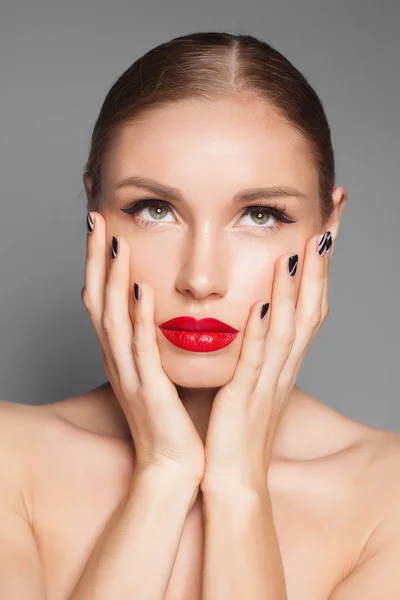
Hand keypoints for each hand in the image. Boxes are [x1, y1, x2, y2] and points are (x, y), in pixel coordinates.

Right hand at [81, 212, 204, 485]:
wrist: (173, 466)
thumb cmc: (169, 419)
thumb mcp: (156, 372)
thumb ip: (153, 341)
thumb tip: (161, 308)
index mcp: (122, 355)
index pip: (104, 300)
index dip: (100, 264)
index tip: (105, 228)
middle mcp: (118, 360)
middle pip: (99, 301)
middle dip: (97, 260)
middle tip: (96, 220)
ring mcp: (130, 375)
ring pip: (114, 320)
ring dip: (114, 280)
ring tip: (117, 243)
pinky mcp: (149, 392)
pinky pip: (141, 350)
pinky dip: (139, 319)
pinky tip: (143, 290)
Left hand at [200, 231, 332, 492]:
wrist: (233, 477)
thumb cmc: (238, 427)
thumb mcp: (253, 378)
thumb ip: (258, 346)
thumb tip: (256, 313)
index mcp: (284, 360)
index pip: (310, 303)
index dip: (320, 266)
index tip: (326, 225)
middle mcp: (284, 366)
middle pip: (311, 307)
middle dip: (321, 263)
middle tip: (331, 219)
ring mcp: (268, 381)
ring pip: (289, 328)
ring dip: (296, 288)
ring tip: (302, 248)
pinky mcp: (245, 398)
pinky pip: (256, 360)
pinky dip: (261, 332)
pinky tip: (262, 304)